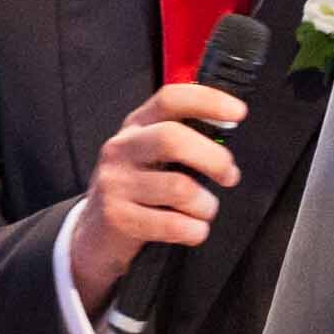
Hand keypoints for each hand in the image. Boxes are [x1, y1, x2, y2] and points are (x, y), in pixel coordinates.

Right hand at [62, 80, 249, 315]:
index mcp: (136, 125)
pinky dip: (194, 230)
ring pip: (179, 188)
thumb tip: (229, 126)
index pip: (170, 99)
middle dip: (213, 159)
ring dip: (206, 205)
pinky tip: (193, 230)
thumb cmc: (137, 189)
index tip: (239, 112)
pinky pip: (171, 225)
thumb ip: (184, 138)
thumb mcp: (151, 154)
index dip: (207, 101)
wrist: (94, 234)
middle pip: (173, 139)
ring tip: (204, 210)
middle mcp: (122, 148)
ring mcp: (116, 183)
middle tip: (229, 176)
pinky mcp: (117, 217)